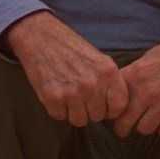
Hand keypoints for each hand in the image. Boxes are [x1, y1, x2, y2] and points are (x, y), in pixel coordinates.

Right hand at [4, 12, 126, 126]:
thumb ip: (109, 82)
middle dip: (90, 109)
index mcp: (107, 72)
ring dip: (73, 111)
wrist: (40, 38)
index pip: (119, 106)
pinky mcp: (52, 98)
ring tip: (68, 94)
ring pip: (79, 120)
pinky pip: (60, 116)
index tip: (104, 105)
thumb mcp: (99, 59)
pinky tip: (56, 92)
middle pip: (98, 116)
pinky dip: (57, 108)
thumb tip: (116, 108)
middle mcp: (92, 83)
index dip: (111, 109)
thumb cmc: (71, 49)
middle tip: (80, 95)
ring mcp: (71, 92)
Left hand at [113, 24, 159, 137]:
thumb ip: (131, 78)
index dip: (112, 111)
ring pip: (144, 129)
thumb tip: (117, 95)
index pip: (113, 104)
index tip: (114, 115)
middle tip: (124, 129)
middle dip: (123, 127)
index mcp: (134, 76)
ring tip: (150, 120)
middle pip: (125, 123)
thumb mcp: (146, 59)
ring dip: (146, 126)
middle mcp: (147, 91)